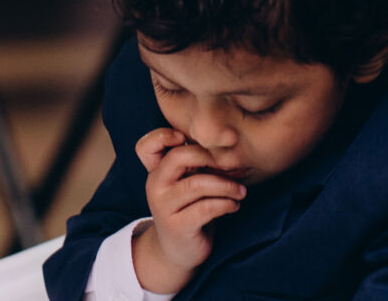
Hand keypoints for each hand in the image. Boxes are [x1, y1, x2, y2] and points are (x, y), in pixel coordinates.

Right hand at [131, 128, 246, 292]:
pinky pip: (206, 208)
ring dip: (226, 185)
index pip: (146, 146)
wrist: (179, 251)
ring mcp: (164, 207)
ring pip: (197, 184)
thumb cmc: (188, 211)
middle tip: (233, 165)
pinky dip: (226, 204)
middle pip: (177, 158)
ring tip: (241, 191)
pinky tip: (234, 205)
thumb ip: (194, 167)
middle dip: (210, 157)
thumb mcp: (185, 186)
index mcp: (155, 173)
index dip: (162, 136)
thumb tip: (227, 149)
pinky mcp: (178, 226)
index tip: (187, 139)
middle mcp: (155, 186)